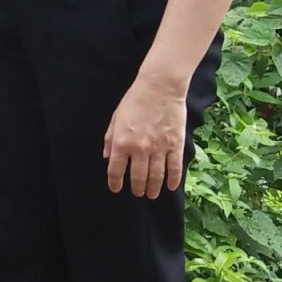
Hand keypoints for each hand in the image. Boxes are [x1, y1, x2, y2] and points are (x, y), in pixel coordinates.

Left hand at [104, 67, 187, 197]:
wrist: (160, 87)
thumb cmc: (135, 100)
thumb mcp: (116, 118)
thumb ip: (110, 139)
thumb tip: (106, 157)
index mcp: (122, 142)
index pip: (116, 170)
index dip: (115, 183)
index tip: (116, 189)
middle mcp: (140, 149)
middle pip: (137, 177)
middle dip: (137, 188)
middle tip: (138, 193)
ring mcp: (159, 148)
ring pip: (156, 176)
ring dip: (153, 188)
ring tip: (151, 194)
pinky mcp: (175, 145)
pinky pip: (174, 168)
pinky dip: (173, 180)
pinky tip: (170, 186)